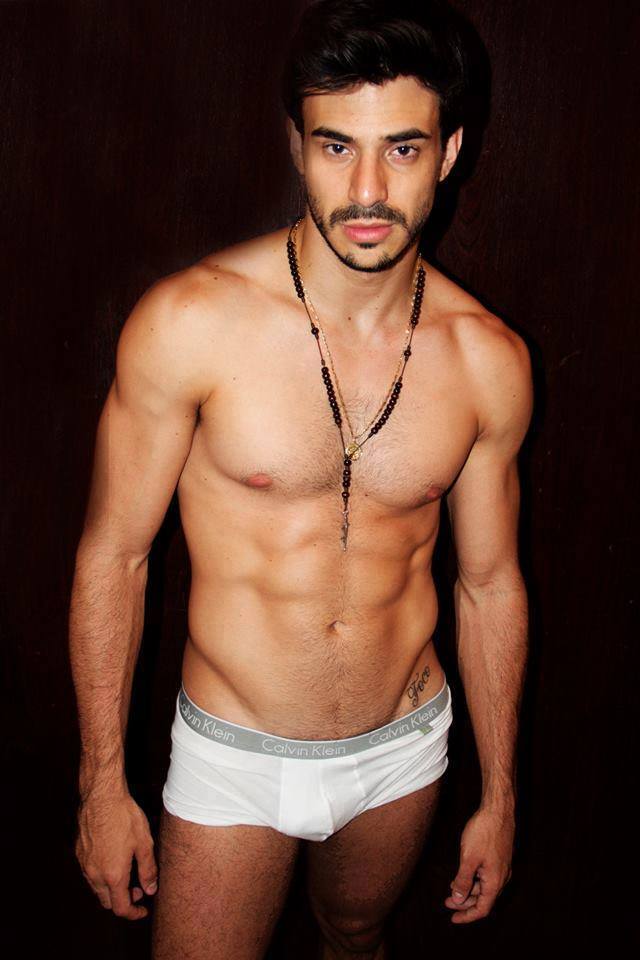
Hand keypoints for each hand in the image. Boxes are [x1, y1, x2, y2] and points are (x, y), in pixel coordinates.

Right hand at [75, 786, 157, 919]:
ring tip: (127, 872)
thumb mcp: (144, 843)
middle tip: (137, 889)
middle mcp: (95, 874)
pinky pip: (89, 872)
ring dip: (111, 888)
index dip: (133, 913)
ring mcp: (84, 863)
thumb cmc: (124, 817)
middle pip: (107, 901)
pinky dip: (102, 874)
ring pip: (97, 887)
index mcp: (113, 875)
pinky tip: (112, 859)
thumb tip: (150, 889)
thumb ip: (148, 870)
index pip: (121, 908)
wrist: (101, 796)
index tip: (143, 909)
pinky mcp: (79, 852)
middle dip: (122, 900)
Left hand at [444, 805, 513, 922]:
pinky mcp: (499, 857)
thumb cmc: (483, 832)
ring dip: (468, 890)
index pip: (482, 908)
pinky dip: (473, 879)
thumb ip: (463, 881)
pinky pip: (486, 875)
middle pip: (483, 899)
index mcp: (495, 881)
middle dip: (464, 903)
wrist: (498, 810)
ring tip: (451, 888)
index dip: (467, 916)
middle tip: (447, 903)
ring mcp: (501, 867)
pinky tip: (462, 873)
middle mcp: (501, 877)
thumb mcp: (468, 858)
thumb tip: (458, 900)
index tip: (453, 919)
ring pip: (484, 886)